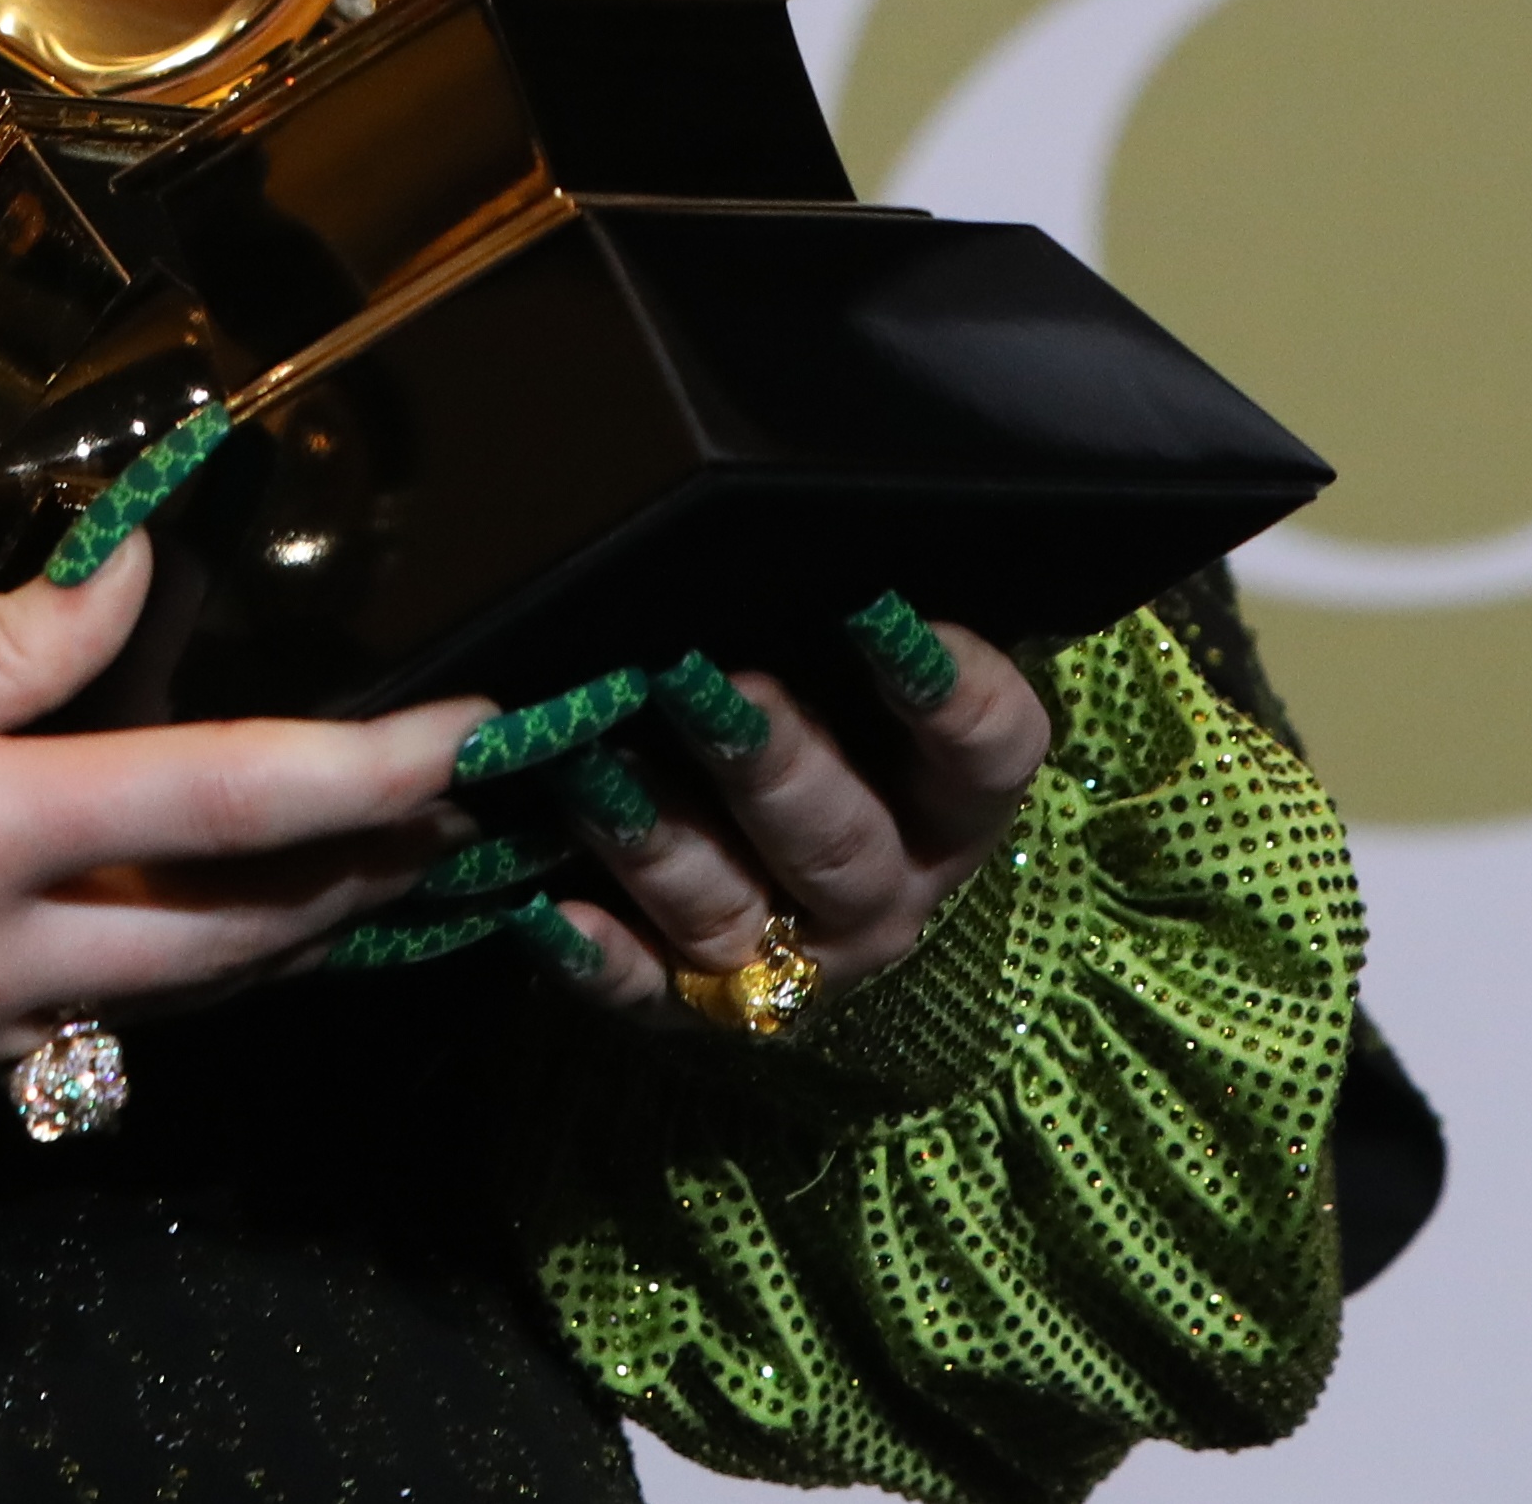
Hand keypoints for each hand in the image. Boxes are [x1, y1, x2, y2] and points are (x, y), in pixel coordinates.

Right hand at [0, 536, 481, 1084]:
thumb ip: (9, 639)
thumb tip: (136, 581)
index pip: (226, 798)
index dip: (368, 768)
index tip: (469, 736)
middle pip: (235, 933)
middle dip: (358, 874)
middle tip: (446, 817)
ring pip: (174, 999)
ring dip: (278, 935)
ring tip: (355, 870)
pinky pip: (81, 1032)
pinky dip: (156, 976)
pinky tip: (177, 926)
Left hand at [540, 617, 1052, 1024]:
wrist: (775, 883)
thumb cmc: (813, 718)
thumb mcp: (846, 674)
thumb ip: (828, 619)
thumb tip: (780, 527)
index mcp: (948, 806)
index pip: (988, 748)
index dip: (949, 687)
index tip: (881, 608)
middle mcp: (882, 890)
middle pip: (839, 838)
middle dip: (772, 760)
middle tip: (704, 683)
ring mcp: (789, 958)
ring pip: (729, 907)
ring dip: (657, 839)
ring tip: (587, 768)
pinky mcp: (692, 1005)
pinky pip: (643, 989)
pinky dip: (595, 954)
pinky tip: (543, 909)